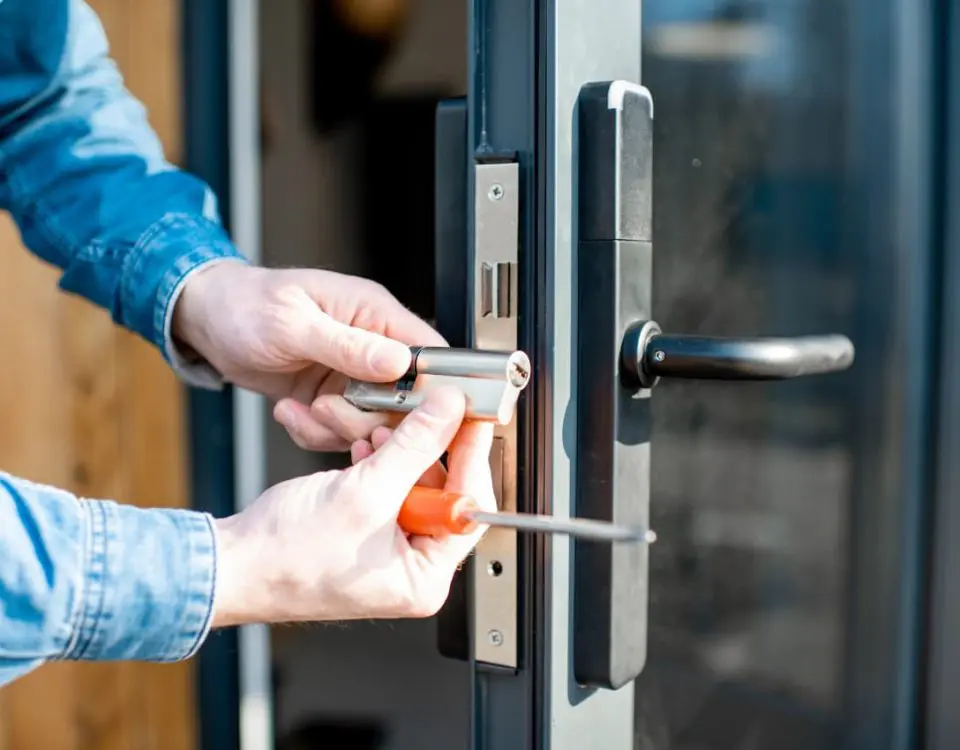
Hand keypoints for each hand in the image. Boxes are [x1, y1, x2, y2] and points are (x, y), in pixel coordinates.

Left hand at [172, 261, 445, 450]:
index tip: (407, 413)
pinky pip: (341, 432)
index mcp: (374, 313)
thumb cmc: (245, 304)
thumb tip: (399, 361)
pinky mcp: (333, 399)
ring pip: (373, 422)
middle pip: (405, 399)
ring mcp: (353, 376)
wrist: (208, 321)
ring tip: (304, 409)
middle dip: (368, 416)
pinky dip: (315, 433)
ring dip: (336, 427)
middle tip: (329, 409)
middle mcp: (371, 346)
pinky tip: (290, 412)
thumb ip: (348, 345)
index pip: (430, 353)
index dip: (430, 388)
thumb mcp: (293, 324)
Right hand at [210, 387, 495, 624]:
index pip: (469, 509)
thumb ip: (415, 447)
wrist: (230, 564)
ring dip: (399, 452)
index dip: (471, 457)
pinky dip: (379, 464)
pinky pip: (387, 489)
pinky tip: (365, 448)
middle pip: (444, 493)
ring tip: (381, 431)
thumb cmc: (285, 557)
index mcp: (424, 579)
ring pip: (413, 484)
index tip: (472, 419)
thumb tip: (449, 413)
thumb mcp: (365, 492)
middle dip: (427, 450)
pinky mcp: (365, 532)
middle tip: (429, 413)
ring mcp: (387, 551)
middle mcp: (411, 569)